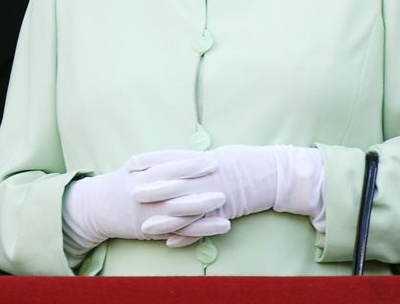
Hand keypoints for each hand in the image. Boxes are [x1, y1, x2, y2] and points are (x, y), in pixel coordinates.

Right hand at [62, 151, 229, 255]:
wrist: (95, 209)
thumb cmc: (120, 184)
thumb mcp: (133, 168)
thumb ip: (156, 162)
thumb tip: (186, 155)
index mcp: (138, 176)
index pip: (166, 167)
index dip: (188, 162)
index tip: (209, 158)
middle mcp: (143, 195)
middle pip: (174, 188)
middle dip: (198, 181)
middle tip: (220, 175)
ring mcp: (149, 214)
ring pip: (178, 211)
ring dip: (202, 206)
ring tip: (223, 199)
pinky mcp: (154, 230)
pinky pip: (181, 231)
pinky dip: (201, 229)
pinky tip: (219, 225)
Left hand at [134, 145, 323, 246]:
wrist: (269, 173)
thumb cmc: (240, 161)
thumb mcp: (213, 156)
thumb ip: (191, 161)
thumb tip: (170, 160)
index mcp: (200, 160)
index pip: (170, 158)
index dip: (149, 160)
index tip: (130, 163)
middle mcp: (205, 177)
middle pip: (173, 183)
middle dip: (151, 189)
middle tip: (131, 194)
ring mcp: (214, 196)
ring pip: (185, 209)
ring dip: (164, 219)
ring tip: (146, 227)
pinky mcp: (223, 212)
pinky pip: (202, 226)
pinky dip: (186, 236)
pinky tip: (171, 243)